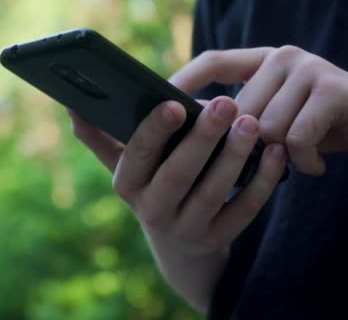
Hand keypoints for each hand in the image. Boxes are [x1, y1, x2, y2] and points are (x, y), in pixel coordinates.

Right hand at [68, 95, 286, 256]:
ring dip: (233, 156)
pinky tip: (275, 154)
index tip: (173, 104)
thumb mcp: (125, 165)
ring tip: (252, 123)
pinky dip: (261, 183)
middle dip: (202, 138)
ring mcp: (186, 228)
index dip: (153, 132)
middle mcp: (152, 210)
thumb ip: (100, 136)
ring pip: (212, 192)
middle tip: (226, 103)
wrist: (177, 243)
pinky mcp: (217, 238)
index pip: (136, 157)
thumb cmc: (151, 185)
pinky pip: (244, 211)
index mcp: (127, 185)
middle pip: (177, 174)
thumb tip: (72, 106)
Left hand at [171, 46, 347, 174]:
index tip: (161, 104)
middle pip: (237, 110)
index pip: (213, 61)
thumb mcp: (274, 117)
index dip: (184, 82)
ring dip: (279, 157)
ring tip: (297, 159)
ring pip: (265, 127)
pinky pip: (296, 139)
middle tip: (262, 162)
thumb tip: (186, 131)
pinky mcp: (333, 90)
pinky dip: (304, 161)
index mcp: (262, 60)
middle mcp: (283, 57)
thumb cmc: (317, 127)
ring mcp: (309, 69)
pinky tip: (315, 166)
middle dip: (243, 145)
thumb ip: (238, 117)